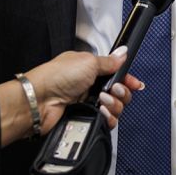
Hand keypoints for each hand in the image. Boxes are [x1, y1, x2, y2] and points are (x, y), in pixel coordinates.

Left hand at [0, 49, 143, 144]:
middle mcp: (91, 86)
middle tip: (113, 89)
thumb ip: (109, 61)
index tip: (135, 84)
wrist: (40, 99)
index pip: (116, 75)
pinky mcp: (86, 118)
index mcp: (90, 69)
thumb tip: (122, 53)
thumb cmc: (57, 76)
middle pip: (120, 94)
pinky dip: (108, 117)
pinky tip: (101, 112)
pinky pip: (107, 121)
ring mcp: (88, 103)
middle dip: (122, 92)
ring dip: (114, 105)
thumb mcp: (87, 61)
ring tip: (102, 101)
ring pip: (115, 109)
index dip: (128, 80)